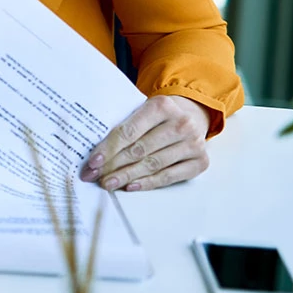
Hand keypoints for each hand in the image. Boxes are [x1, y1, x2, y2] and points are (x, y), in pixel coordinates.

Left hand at [81, 95, 210, 191]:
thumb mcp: (142, 109)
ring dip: (127, 176)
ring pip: (153, 165)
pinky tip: (131, 186)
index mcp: (162, 106)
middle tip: (94, 176)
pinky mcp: (200, 161)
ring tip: (108, 183)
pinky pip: (169, 176)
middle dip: (113, 165)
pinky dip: (148, 183)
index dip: (108, 148)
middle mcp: (181, 123)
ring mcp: (194, 143)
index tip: (92, 162)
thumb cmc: (158, 116)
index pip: (129, 132)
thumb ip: (123, 124)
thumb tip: (96, 152)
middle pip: (139, 150)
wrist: (192, 115)